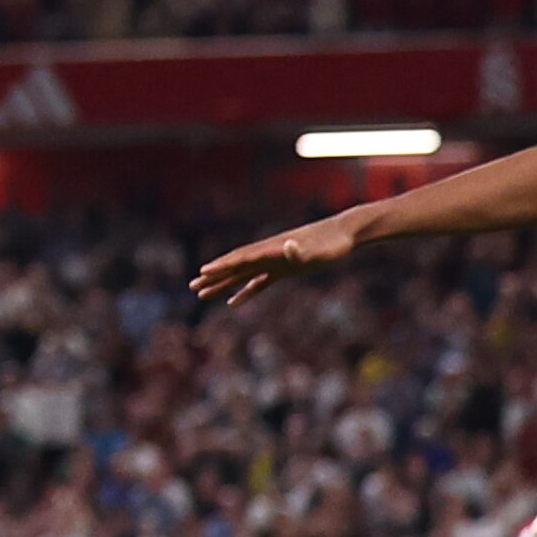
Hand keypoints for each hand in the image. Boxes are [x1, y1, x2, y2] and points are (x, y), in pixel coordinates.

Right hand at [191, 212, 357, 305]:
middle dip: (214, 277)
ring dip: (223, 284)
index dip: (222, 267)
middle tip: (192, 287)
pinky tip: (234, 301)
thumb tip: (288, 246)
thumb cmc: (332, 244)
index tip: (202, 274)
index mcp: (272, 250)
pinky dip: (245, 292)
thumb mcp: (317, 251)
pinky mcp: (284, 269)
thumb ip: (300, 251)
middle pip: (235, 267)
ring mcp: (275, 262)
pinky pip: (258, 282)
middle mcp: (269, 255)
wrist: (344, 235)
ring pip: (242, 275)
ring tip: (203, 294)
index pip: (241, 259)